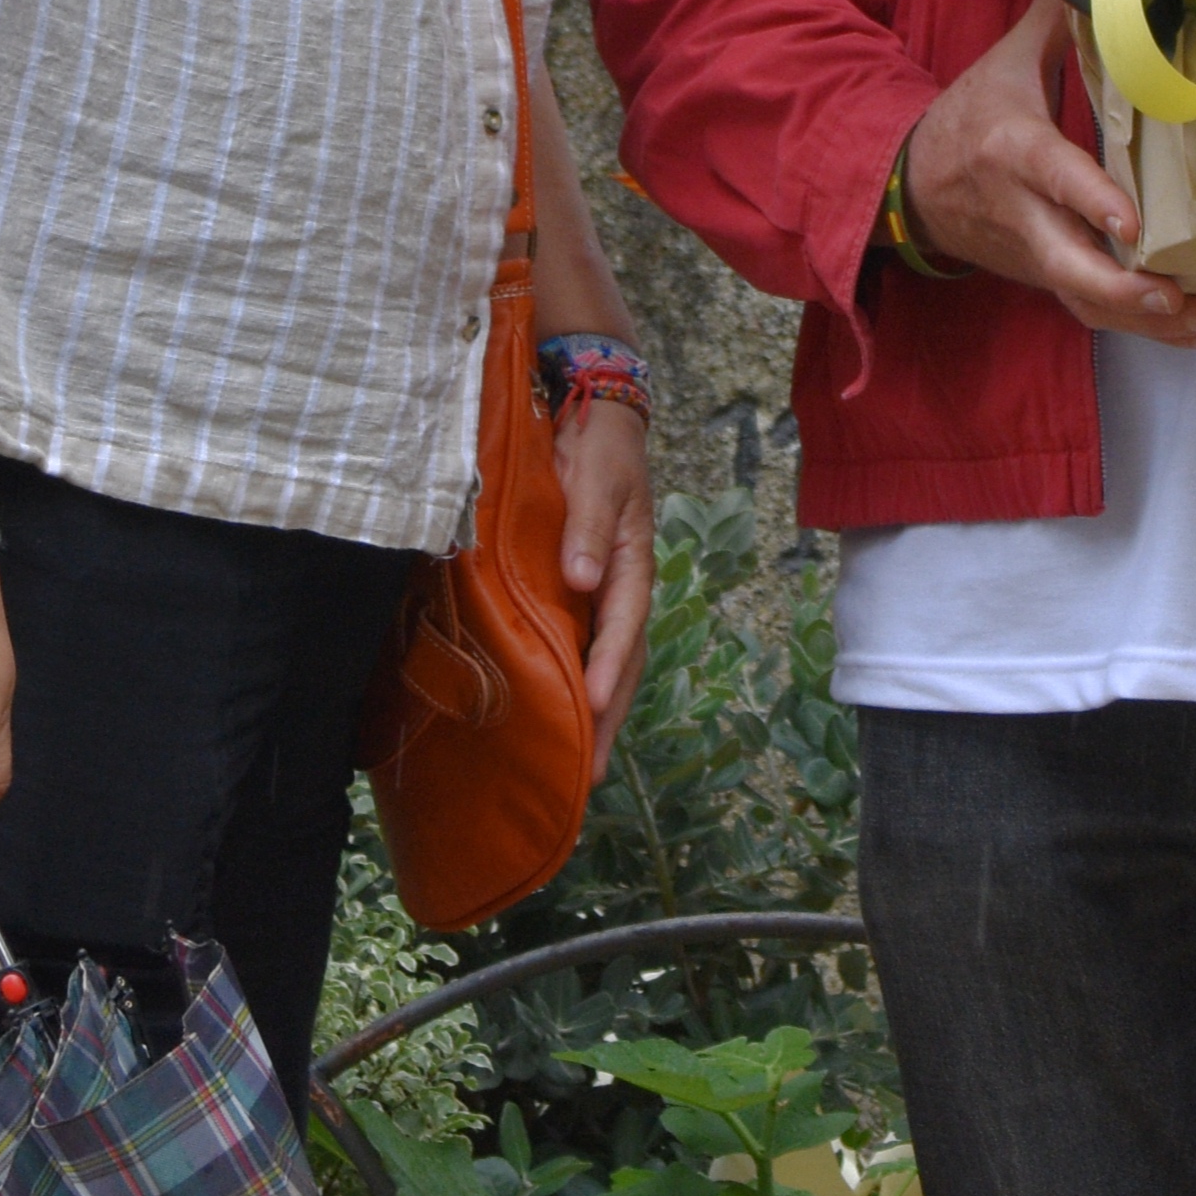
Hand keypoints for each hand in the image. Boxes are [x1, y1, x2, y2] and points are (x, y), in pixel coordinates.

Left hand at [554, 392, 656, 777]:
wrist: (595, 421)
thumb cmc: (598, 448)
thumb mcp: (596, 476)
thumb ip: (586, 525)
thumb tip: (581, 578)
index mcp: (631, 563)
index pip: (623, 624)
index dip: (608, 666)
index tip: (591, 704)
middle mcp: (622, 588)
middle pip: (623, 662)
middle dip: (608, 717)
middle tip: (590, 774)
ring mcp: (606, 595)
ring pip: (608, 664)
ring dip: (598, 715)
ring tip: (583, 767)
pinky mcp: (584, 594)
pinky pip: (586, 649)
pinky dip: (580, 687)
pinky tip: (564, 718)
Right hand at [905, 0, 1195, 349]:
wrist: (912, 187)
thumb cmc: (971, 117)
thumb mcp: (1006, 62)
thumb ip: (1058, 21)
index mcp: (1014, 151)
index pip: (1054, 178)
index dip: (1090, 201)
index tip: (1132, 223)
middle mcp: (1023, 213)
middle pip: (1067, 264)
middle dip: (1124, 289)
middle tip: (1179, 293)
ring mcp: (1033, 255)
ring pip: (1085, 300)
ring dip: (1148, 321)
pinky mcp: (1045, 278)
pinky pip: (1091, 310)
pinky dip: (1143, 327)